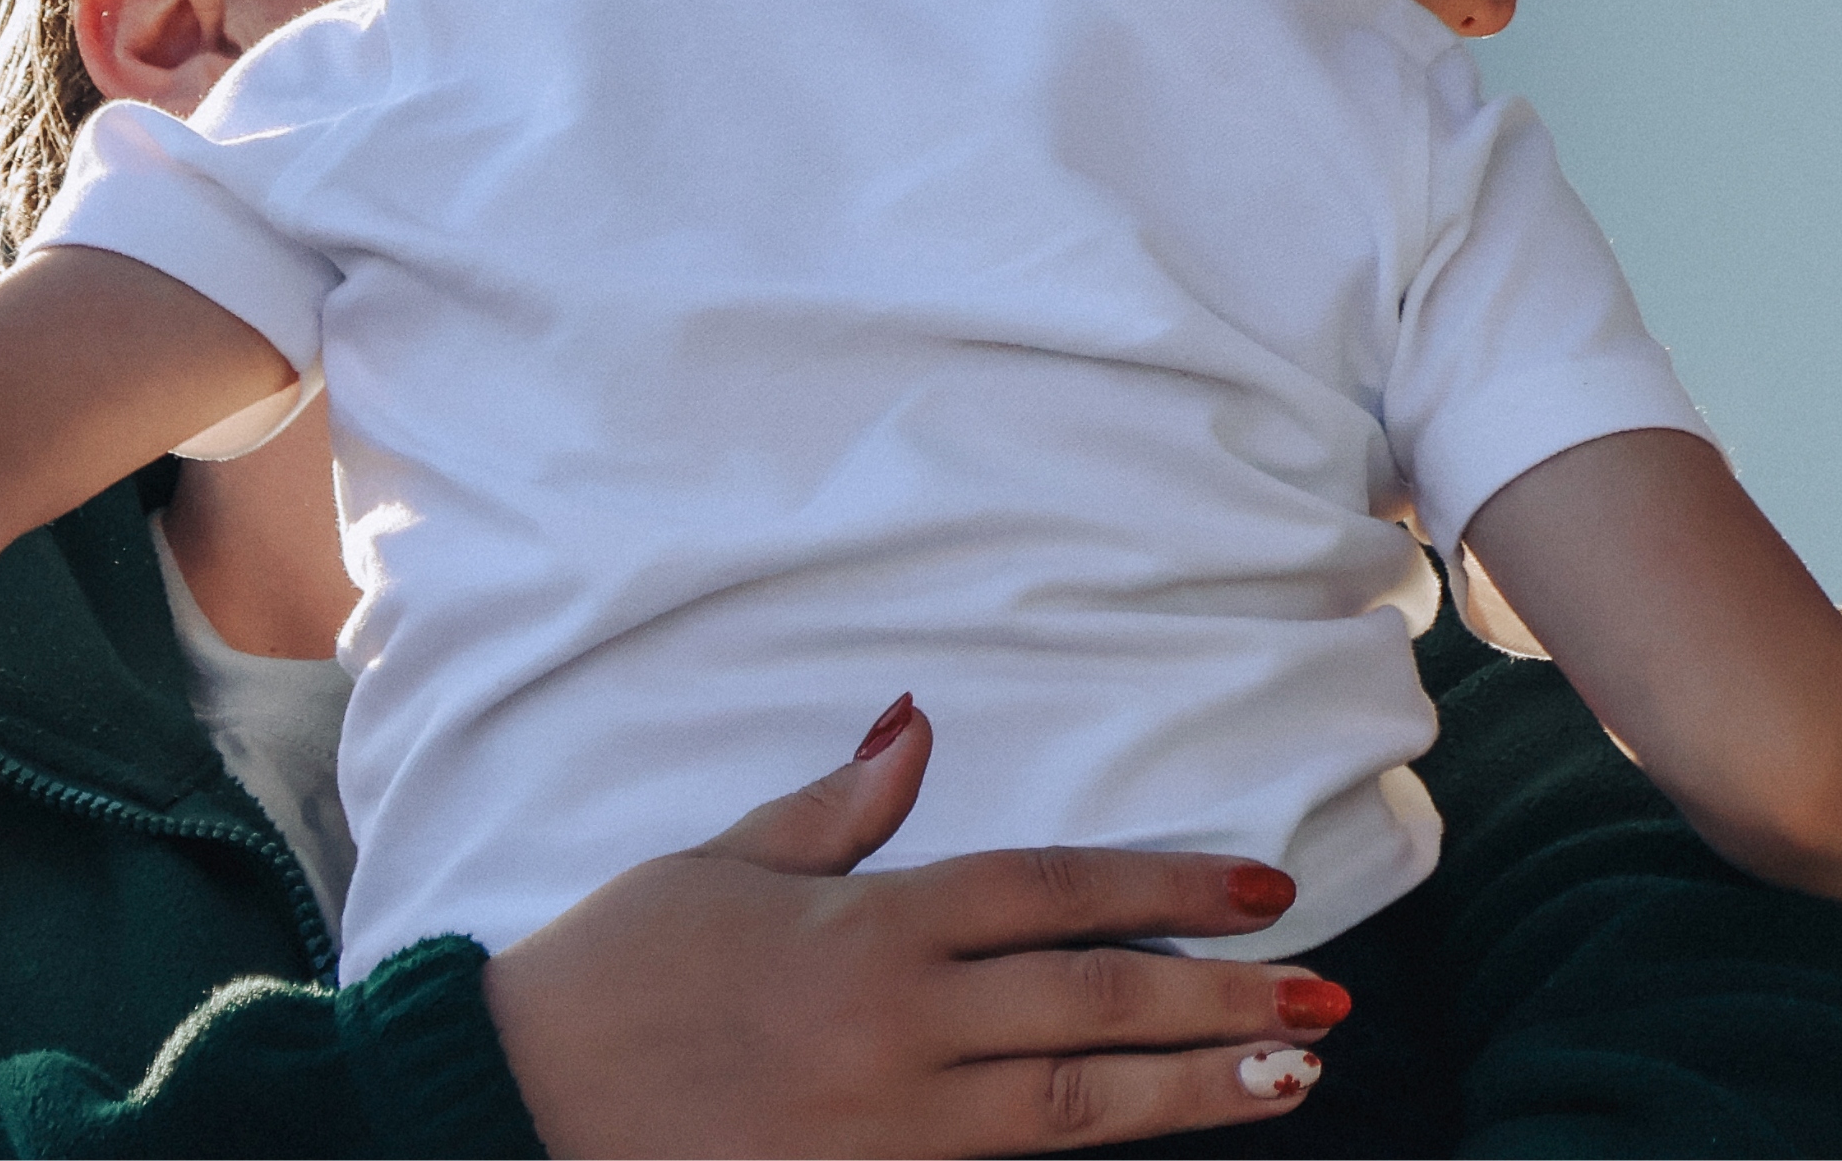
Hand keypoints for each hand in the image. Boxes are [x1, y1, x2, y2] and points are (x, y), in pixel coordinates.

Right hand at [482, 698, 1347, 1156]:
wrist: (513, 1101)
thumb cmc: (612, 970)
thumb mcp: (721, 860)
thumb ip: (839, 806)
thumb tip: (918, 724)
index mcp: (867, 926)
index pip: (1051, 891)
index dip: (1165, 885)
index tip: (1263, 889)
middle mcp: (893, 1025)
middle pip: (1090, 1002)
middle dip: (1221, 999)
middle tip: (1328, 1001)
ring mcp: (885, 1125)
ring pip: (1072, 1106)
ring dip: (1192, 1090)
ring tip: (1291, 1075)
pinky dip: (1082, 1156)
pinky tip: (1153, 1141)